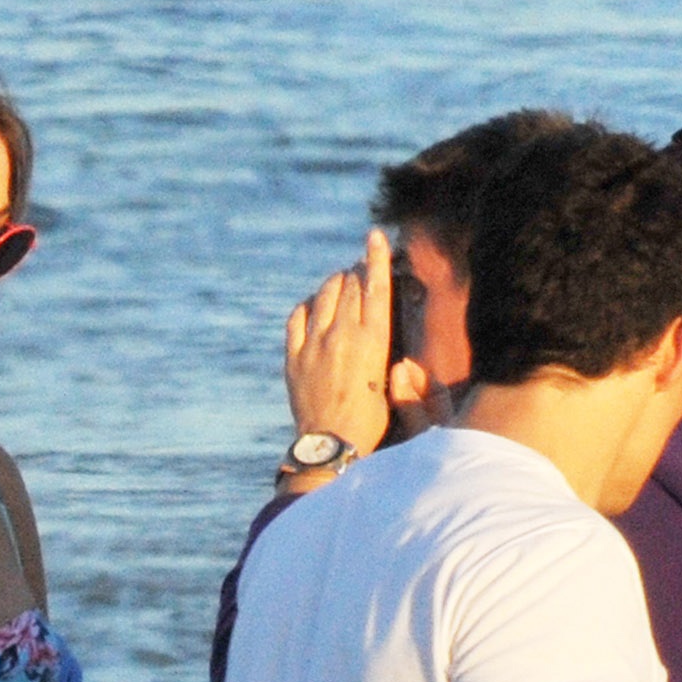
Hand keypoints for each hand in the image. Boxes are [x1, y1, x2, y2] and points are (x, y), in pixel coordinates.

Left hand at [285, 229, 395, 454]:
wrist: (331, 444)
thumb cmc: (368, 419)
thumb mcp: (387, 379)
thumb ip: (380, 344)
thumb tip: (374, 316)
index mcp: (372, 340)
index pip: (375, 286)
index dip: (376, 257)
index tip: (374, 237)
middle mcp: (343, 336)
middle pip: (350, 285)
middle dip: (356, 274)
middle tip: (359, 273)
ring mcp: (315, 344)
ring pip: (324, 295)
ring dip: (334, 285)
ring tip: (339, 287)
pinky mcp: (294, 357)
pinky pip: (297, 316)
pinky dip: (308, 306)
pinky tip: (313, 308)